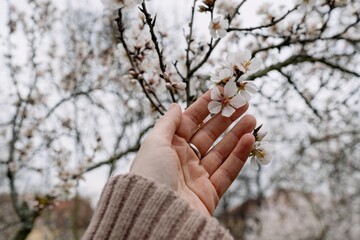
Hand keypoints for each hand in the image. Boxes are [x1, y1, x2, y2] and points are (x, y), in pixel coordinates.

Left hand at [130, 90, 255, 215]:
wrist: (154, 216)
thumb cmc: (150, 175)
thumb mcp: (154, 143)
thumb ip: (167, 123)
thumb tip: (176, 105)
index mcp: (168, 146)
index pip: (190, 121)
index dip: (206, 106)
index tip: (222, 92)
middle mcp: (183, 160)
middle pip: (209, 134)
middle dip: (226, 118)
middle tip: (244, 103)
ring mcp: (198, 176)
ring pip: (222, 151)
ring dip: (237, 134)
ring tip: (252, 118)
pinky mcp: (210, 193)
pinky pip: (228, 171)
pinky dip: (239, 155)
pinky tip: (249, 139)